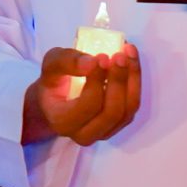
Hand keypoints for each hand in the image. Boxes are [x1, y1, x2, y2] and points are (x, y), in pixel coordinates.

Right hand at [22, 44, 141, 145]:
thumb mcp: (52, 64)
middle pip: (111, 111)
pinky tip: (130, 61)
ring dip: (131, 78)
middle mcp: (84, 133)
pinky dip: (135, 81)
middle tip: (119, 55)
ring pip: (128, 109)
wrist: (58, 98)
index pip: (88, 105)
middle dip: (119, 80)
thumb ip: (67, 62)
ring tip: (128, 53)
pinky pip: (132, 105)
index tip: (102, 56)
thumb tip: (92, 63)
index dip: (98, 80)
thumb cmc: (54, 82)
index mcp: (62, 122)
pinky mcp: (119, 123)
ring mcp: (104, 131)